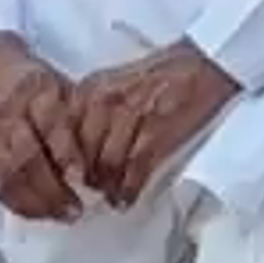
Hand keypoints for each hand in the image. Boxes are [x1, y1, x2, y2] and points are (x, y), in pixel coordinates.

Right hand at [0, 33, 94, 222]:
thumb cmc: (34, 86)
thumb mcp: (63, 89)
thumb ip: (80, 121)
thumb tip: (105, 161)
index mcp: (37, 91)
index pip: (51, 124)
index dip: (66, 153)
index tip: (83, 176)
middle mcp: (9, 112)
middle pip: (26, 156)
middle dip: (52, 188)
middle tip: (76, 209)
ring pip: (9, 175)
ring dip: (37, 202)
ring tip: (62, 215)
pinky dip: (18, 203)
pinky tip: (38, 213)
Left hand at [60, 39, 239, 206]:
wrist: (200, 64)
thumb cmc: (159, 77)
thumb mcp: (113, 84)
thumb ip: (92, 111)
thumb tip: (77, 149)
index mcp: (91, 89)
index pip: (63, 132)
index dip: (64, 159)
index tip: (66, 175)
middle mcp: (105, 101)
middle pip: (82, 152)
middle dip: (85, 177)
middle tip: (89, 191)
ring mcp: (130, 117)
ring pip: (106, 164)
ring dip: (108, 187)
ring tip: (110, 197)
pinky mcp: (156, 132)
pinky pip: (134, 170)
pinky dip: (128, 190)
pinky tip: (126, 198)